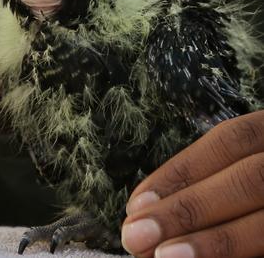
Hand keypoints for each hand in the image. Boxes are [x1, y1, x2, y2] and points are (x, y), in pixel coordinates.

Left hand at [121, 110, 263, 257]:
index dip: (181, 171)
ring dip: (216, 242)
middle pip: (249, 181)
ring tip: (165, 257)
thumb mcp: (253, 168)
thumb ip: (220, 185)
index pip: (229, 141)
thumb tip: (153, 213)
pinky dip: (244, 256)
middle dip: (189, 208)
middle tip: (135, 236)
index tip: (136, 204)